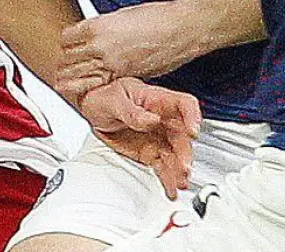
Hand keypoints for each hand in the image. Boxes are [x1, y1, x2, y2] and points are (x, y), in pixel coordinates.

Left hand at [57, 1, 194, 93]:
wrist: (179, 29)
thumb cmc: (157, 18)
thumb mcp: (122, 15)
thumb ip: (104, 26)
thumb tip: (95, 33)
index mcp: (97, 26)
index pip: (68, 38)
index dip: (66, 42)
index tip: (67, 45)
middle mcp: (100, 46)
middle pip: (68, 58)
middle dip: (64, 62)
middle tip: (60, 66)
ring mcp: (111, 63)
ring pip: (79, 75)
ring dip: (70, 78)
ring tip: (64, 82)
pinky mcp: (124, 76)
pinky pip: (99, 84)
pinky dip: (90, 86)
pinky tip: (85, 89)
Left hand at [77, 77, 200, 198]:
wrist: (92, 107)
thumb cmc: (105, 95)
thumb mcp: (115, 100)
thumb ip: (134, 112)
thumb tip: (152, 120)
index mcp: (157, 100)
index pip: (184, 104)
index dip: (192, 117)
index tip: (193, 131)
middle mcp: (162, 119)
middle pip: (182, 135)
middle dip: (184, 153)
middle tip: (183, 167)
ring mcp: (157, 137)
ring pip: (175, 155)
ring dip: (179, 170)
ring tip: (180, 182)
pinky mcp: (149, 152)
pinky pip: (162, 166)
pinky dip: (168, 179)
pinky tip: (172, 189)